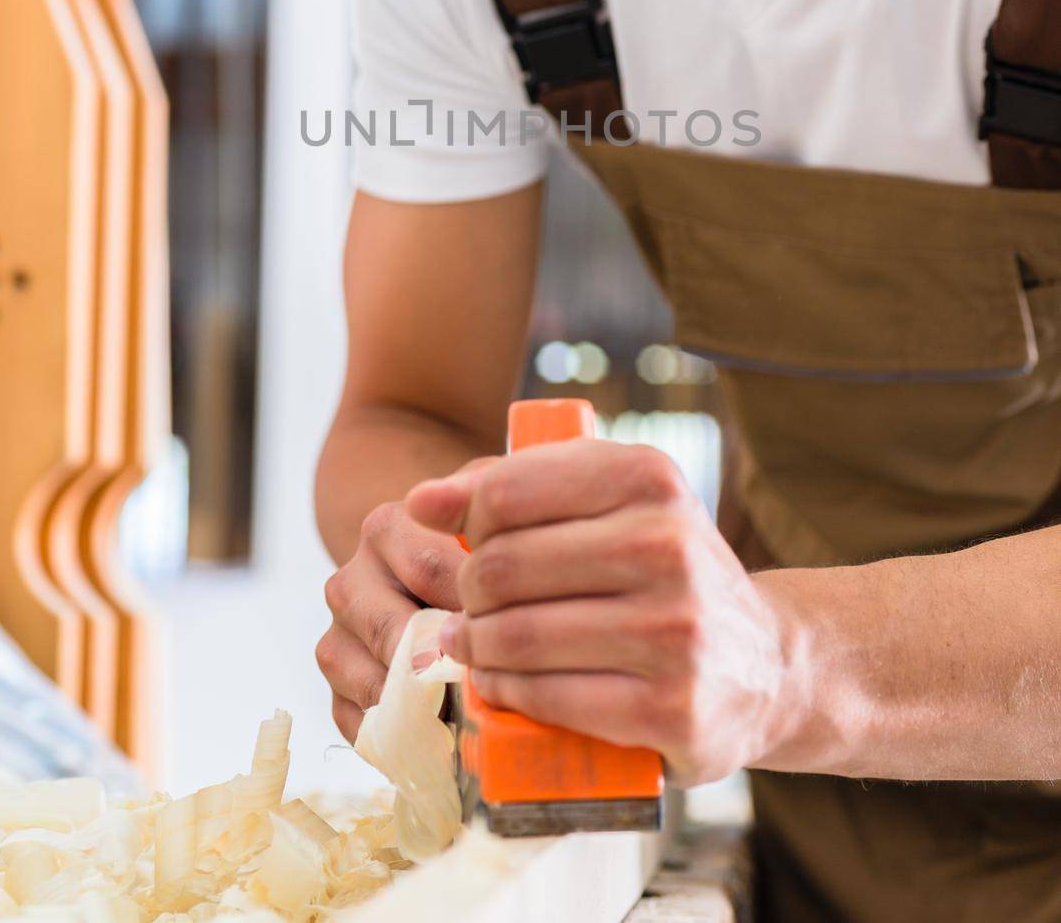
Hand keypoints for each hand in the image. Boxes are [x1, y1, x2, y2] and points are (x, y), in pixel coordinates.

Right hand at [317, 457, 498, 742]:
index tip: (523, 625)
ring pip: (372, 683)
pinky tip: (447, 740)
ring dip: (426, 707)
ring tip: (477, 720)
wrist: (426, 572)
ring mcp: (337, 637)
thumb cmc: (477, 540)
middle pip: (394, 633)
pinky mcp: (337, 690)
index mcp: (385, 528)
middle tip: (499, 685)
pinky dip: (404, 740)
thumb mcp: (488, 505)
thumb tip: (515, 543)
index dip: (478, 603)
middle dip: (448, 663)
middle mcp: (350, 580)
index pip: (429, 568)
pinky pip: (362, 726)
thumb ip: (497, 504)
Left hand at [405, 440, 799, 786]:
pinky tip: (501, 683)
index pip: (506, 493)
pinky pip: (549, 698)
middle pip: (502, 568)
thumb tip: (421, 500)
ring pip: (517, 636)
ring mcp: (675, 630)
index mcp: (649, 479)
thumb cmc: (662, 572)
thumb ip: (516, 487)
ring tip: (472, 644)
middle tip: (467, 606)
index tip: (464, 543)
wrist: (767, 665)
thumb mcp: (612, 503)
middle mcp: (669, 545)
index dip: (467, 522)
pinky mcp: (672, 707)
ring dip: (475, 647)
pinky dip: (507, 692)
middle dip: (467, 592)